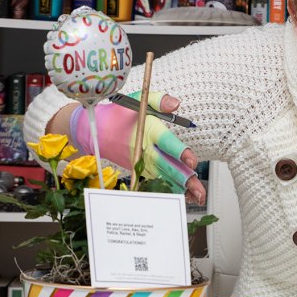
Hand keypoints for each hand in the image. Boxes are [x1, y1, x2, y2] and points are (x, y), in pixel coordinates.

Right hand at [70, 91, 205, 204]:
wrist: (97, 131)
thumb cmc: (120, 115)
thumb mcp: (138, 99)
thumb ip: (159, 100)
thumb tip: (175, 103)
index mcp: (148, 131)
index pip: (166, 142)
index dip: (180, 152)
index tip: (192, 160)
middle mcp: (145, 149)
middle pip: (167, 165)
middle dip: (184, 178)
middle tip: (198, 188)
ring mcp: (141, 162)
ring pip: (163, 177)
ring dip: (180, 187)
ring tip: (197, 196)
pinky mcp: (139, 169)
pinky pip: (155, 181)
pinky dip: (169, 189)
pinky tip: (184, 195)